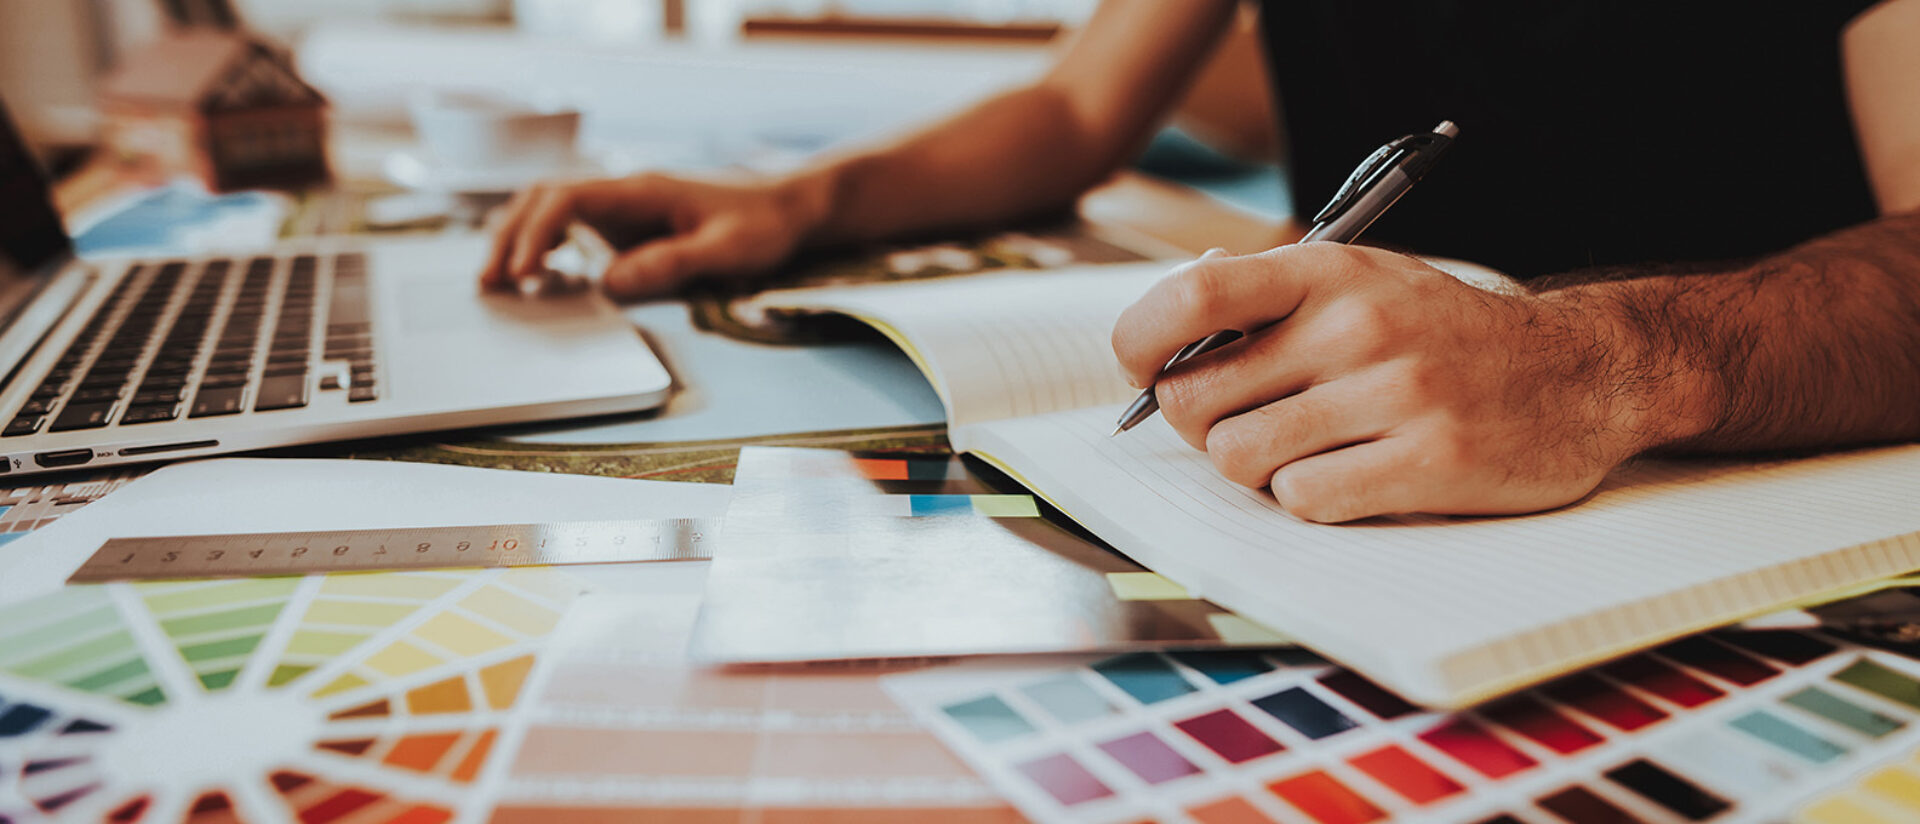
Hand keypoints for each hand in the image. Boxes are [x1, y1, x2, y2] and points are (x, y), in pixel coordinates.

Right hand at [481, 172, 818, 299]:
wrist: (786, 208)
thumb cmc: (762, 225)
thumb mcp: (727, 250)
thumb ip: (671, 263)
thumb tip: (610, 283)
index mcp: (641, 189)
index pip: (567, 197)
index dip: (537, 231)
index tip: (523, 271)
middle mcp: (622, 192)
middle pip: (543, 197)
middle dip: (510, 235)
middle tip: (489, 282)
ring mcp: (621, 207)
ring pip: (548, 208)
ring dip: (518, 237)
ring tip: (496, 281)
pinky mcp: (625, 225)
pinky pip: (570, 226)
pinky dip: (542, 245)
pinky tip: (532, 277)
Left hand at [1111, 243, 1683, 521]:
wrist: (1581, 373)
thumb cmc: (1445, 333)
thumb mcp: (1363, 280)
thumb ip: (1267, 295)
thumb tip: (1168, 314)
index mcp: (1328, 272)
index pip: (1188, 296)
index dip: (1140, 346)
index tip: (1147, 371)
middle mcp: (1358, 325)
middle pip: (1194, 401)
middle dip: (1203, 425)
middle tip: (1248, 422)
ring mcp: (1396, 394)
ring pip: (1240, 460)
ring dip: (1257, 468)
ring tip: (1305, 450)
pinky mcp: (1429, 464)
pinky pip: (1304, 500)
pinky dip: (1309, 499)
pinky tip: (1349, 477)